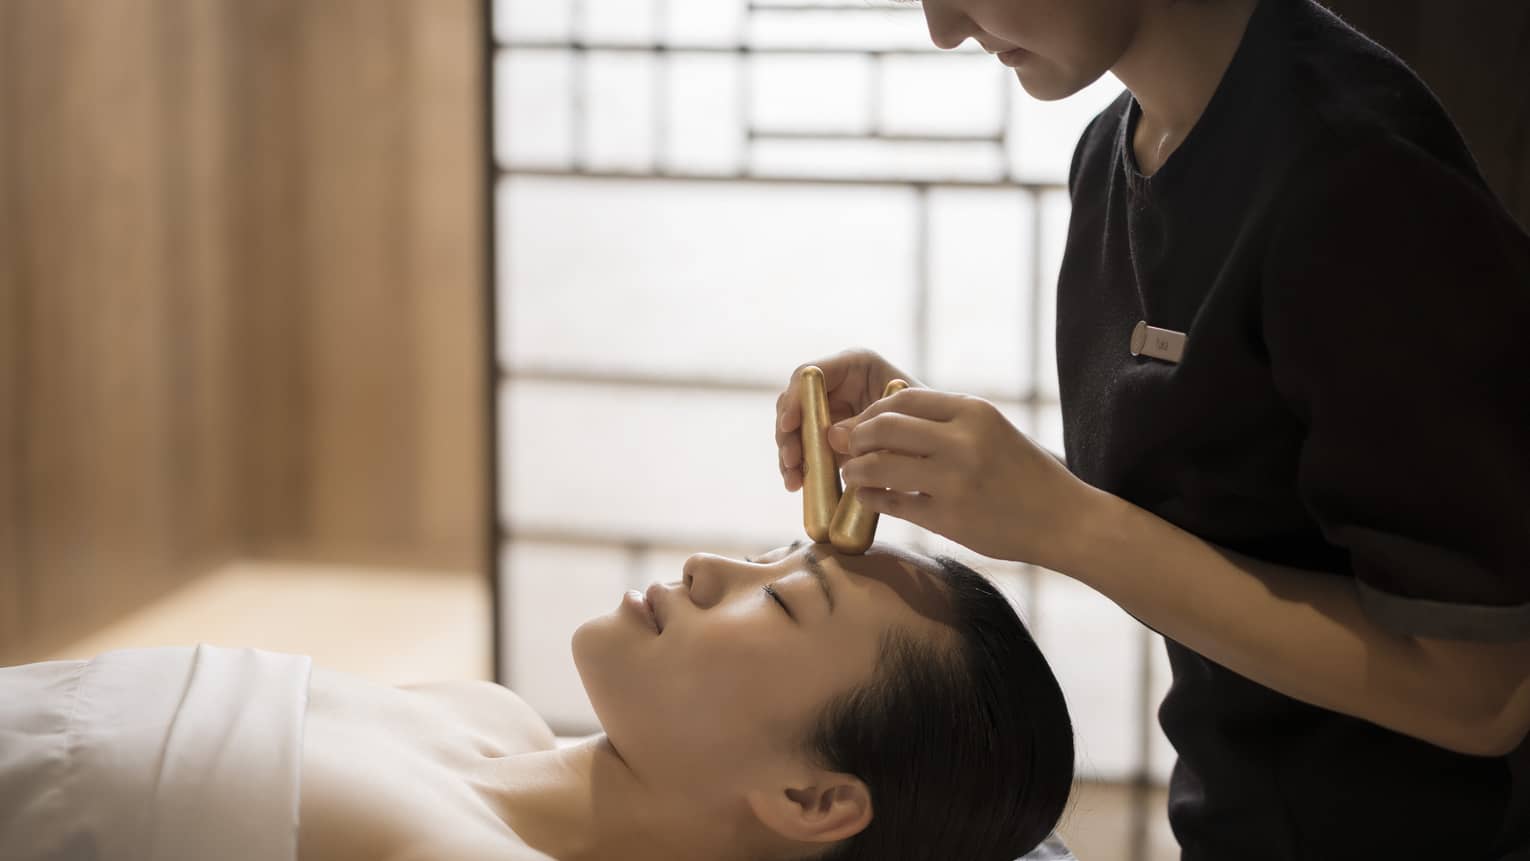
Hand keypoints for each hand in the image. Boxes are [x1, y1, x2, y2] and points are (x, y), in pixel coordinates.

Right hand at [774, 349, 921, 491]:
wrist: (945, 449)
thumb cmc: (932, 423)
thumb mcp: (903, 420)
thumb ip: (869, 423)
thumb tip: (831, 438)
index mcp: (856, 365)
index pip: (811, 374)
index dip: (794, 399)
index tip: (788, 426)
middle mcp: (839, 383)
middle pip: (796, 402)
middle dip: (788, 434)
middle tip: (792, 463)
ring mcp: (832, 409)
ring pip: (795, 428)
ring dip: (790, 454)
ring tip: (794, 481)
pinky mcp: (831, 436)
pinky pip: (805, 448)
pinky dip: (799, 466)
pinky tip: (798, 484)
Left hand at [828, 387, 1096, 567]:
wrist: (1064, 519)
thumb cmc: (1024, 474)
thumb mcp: (992, 431)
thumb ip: (945, 423)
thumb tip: (884, 420)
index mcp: (973, 411)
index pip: (901, 398)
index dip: (872, 411)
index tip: (861, 423)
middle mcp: (962, 441)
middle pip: (883, 427)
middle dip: (854, 436)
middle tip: (844, 447)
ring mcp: (954, 481)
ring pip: (879, 466)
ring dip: (855, 469)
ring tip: (851, 474)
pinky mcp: (949, 518)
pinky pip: (892, 504)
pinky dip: (871, 499)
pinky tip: (867, 498)